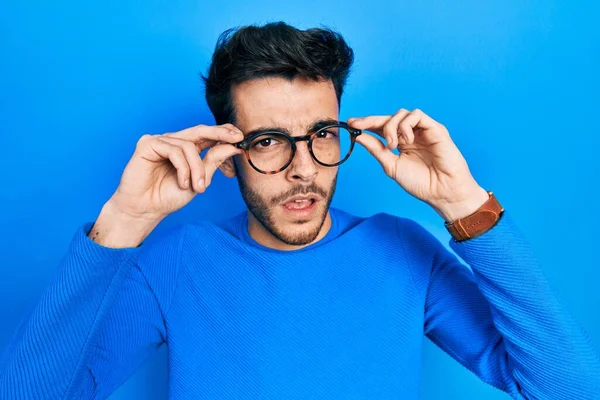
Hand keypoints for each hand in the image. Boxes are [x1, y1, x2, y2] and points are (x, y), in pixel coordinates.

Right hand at [110, 123, 243, 219]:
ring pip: (189, 146)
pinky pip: (174, 150)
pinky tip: (183, 183)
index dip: (223, 133)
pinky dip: (183, 168)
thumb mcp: (199, 180)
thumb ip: (213, 162)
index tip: (240, 137)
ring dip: (197, 169)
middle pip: (200, 130)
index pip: (207, 135)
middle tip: (235, 138)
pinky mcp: (148, 144)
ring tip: (197, 188)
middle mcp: (173, 141)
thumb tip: (233, 146)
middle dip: (220, 133)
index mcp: (186, 149)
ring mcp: (160, 141)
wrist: (146, 210)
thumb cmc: (169, 196)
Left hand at [348, 109, 488, 221]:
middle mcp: (411, 135)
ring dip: (391, 127)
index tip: (351, 124)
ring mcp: (423, 131)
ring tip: (393, 145)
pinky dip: (406, 125)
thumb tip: (358, 136)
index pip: (381, 128)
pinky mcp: (435, 128)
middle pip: (388, 118)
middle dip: (371, 120)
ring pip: (402, 113)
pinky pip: (417, 115)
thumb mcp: (391, 165)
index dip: (367, 124)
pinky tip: (405, 140)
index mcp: (401, 143)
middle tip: (358, 125)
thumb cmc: (421, 183)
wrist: (442, 192)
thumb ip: (376, 150)